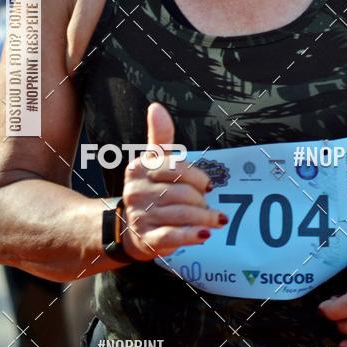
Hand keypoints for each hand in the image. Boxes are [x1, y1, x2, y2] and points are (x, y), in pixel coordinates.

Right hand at [121, 102, 227, 260]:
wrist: (131, 228)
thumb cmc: (151, 189)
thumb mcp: (154, 161)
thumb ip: (160, 136)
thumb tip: (156, 107)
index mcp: (138, 169)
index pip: (177, 168)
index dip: (198, 177)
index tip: (208, 186)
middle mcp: (135, 192)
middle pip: (181, 193)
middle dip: (201, 200)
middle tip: (207, 205)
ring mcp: (140, 217)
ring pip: (181, 214)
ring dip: (203, 218)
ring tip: (215, 220)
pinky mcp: (146, 239)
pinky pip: (172, 236)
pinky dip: (191, 235)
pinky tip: (204, 235)